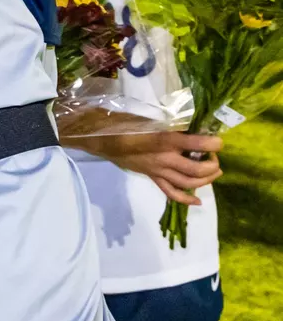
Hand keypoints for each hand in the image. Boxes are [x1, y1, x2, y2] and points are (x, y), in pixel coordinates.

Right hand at [84, 130, 222, 204]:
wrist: (101, 139)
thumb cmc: (123, 123)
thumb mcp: (148, 119)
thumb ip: (170, 125)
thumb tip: (192, 127)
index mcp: (163, 140)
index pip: (196, 145)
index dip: (212, 144)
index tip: (219, 141)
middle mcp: (163, 158)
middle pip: (196, 169)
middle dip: (212, 165)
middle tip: (214, 157)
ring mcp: (157, 171)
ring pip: (187, 183)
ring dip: (205, 180)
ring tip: (213, 172)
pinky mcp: (152, 177)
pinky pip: (170, 192)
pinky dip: (185, 199)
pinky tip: (198, 201)